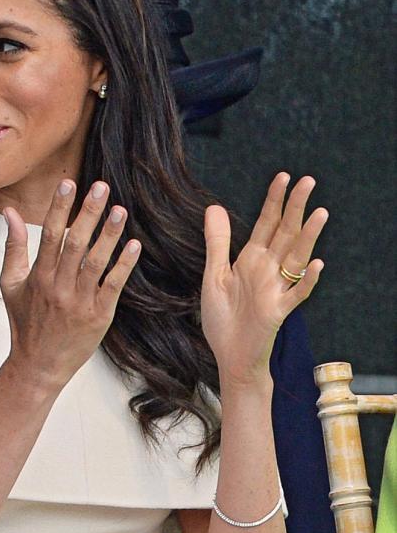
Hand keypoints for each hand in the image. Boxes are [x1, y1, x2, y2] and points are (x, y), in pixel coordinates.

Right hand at [0, 179, 140, 390]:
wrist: (38, 365)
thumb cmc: (25, 322)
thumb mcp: (10, 284)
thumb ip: (13, 246)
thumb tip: (9, 211)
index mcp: (38, 276)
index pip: (49, 234)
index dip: (59, 207)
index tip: (69, 183)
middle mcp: (58, 286)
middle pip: (75, 243)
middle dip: (88, 213)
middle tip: (101, 187)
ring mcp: (79, 301)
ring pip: (96, 262)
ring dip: (109, 235)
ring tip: (120, 210)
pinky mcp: (98, 315)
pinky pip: (113, 286)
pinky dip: (124, 265)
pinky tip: (134, 246)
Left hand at [201, 174, 327, 384]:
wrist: (229, 356)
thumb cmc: (223, 319)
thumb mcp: (214, 275)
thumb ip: (217, 242)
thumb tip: (214, 207)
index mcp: (251, 259)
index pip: (266, 224)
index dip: (274, 201)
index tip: (283, 176)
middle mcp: (267, 270)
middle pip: (285, 233)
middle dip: (295, 208)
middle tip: (308, 181)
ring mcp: (276, 289)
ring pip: (296, 257)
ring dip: (308, 237)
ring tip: (319, 213)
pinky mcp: (278, 311)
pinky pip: (296, 294)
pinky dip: (306, 280)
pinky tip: (315, 264)